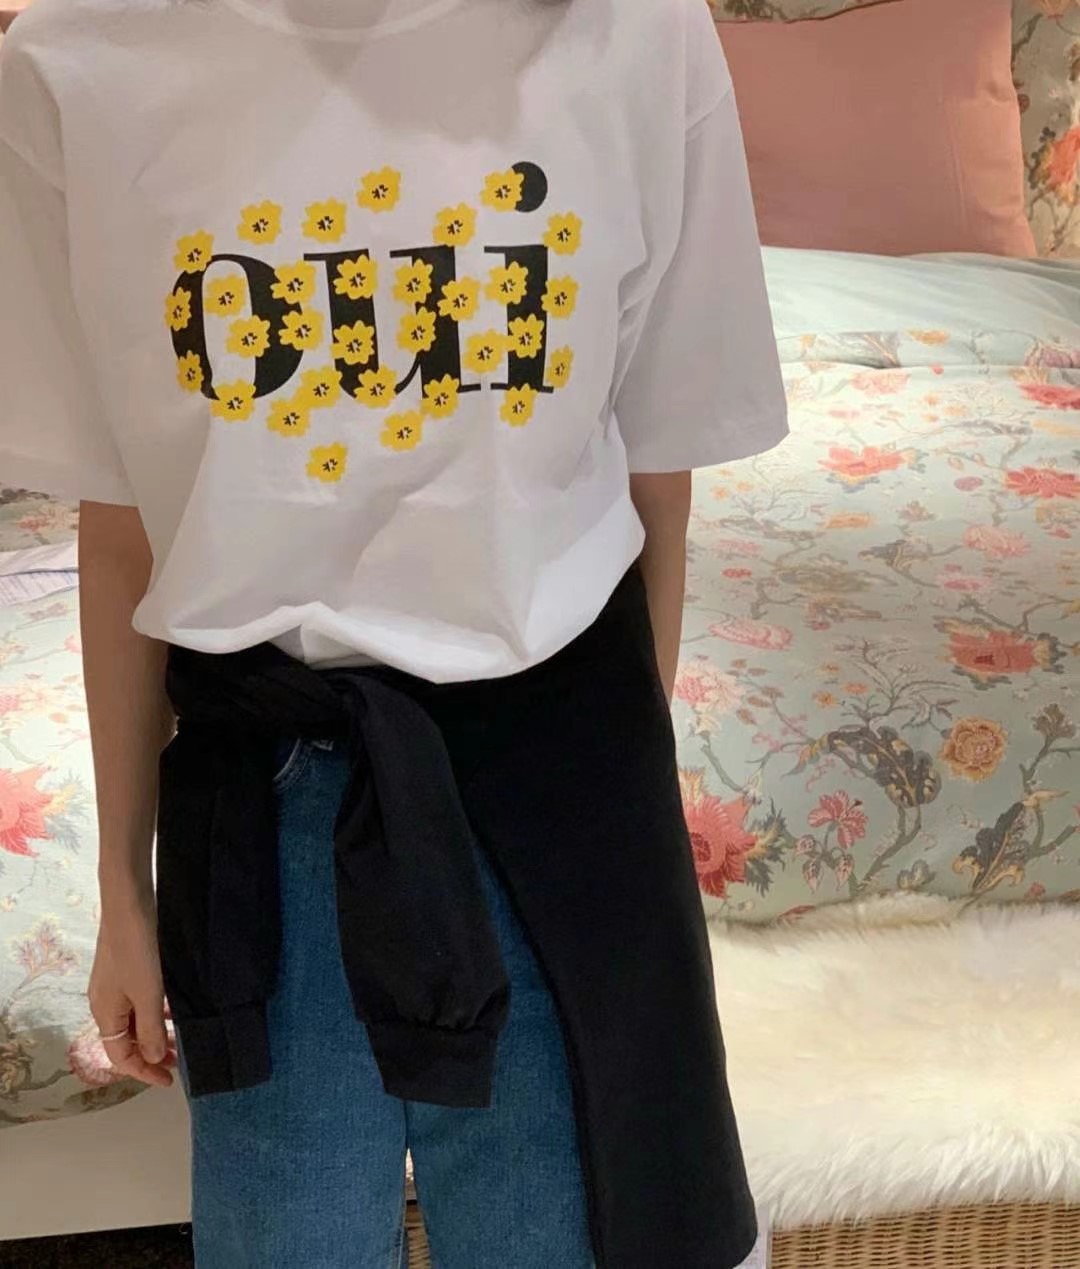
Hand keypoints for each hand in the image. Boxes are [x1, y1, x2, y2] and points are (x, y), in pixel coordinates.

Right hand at [89, 891, 174, 1086]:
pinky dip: (156, 1012)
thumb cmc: (137, 951)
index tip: (169, 1081)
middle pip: (127, 1040)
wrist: (129, 905)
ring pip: (136, 1021)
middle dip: (151, 1054)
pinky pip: (140, 1002)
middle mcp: (106, 1002)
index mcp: (105, 1013)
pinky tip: (174, 1010)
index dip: (144, 1072)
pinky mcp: (127, 969)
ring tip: (180, 1039)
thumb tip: (152, 1058)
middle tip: (179, 1060)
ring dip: (155, 1033)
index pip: (120, 1056)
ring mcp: (115, 985)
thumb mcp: (147, 994)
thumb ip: (150, 1029)